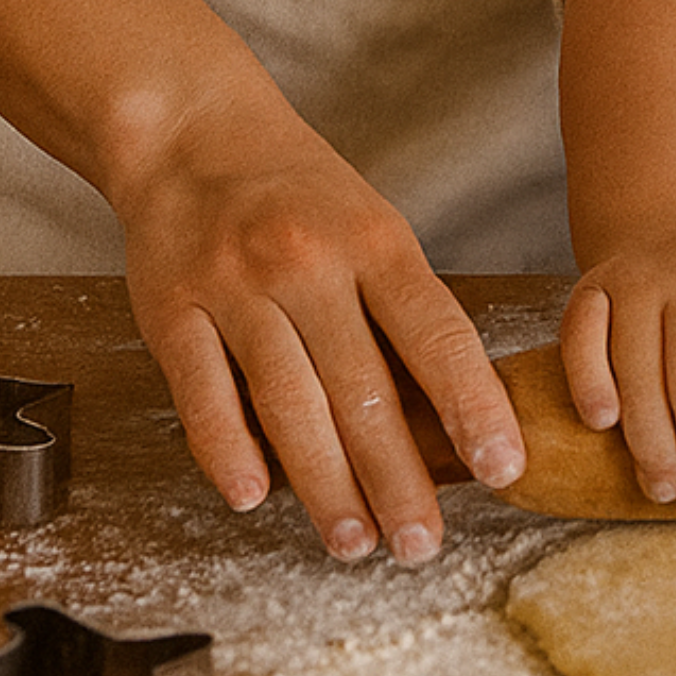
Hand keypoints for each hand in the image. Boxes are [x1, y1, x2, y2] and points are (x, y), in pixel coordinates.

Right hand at [115, 84, 525, 564]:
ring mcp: (235, 288)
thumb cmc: (298, 192)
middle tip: (422, 544)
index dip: (474, 405)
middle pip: (363, 389)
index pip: (436, 333)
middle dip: (399, 478)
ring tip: (356, 541)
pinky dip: (230, 453)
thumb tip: (454, 416)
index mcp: (373, 240)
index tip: (504, 468)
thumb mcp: (371, 226)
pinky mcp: (172, 312)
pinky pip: (205, 397)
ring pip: (289, 406)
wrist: (191, 130)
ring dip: (325, 487)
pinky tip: (255, 496)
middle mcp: (306, 263)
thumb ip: (403, 311)